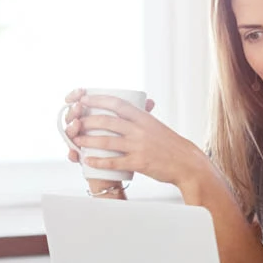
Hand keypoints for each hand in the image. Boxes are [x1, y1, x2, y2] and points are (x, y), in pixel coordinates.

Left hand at [64, 89, 207, 187]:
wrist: (186, 163)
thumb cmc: (171, 145)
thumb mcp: (157, 126)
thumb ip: (142, 118)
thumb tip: (130, 108)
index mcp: (144, 118)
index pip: (118, 104)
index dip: (98, 100)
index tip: (85, 99)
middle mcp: (140, 130)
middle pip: (107, 121)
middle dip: (87, 121)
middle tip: (75, 122)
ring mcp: (138, 146)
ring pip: (106, 141)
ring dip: (87, 140)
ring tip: (76, 141)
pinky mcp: (138, 163)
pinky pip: (113, 162)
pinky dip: (98, 161)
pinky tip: (88, 160)